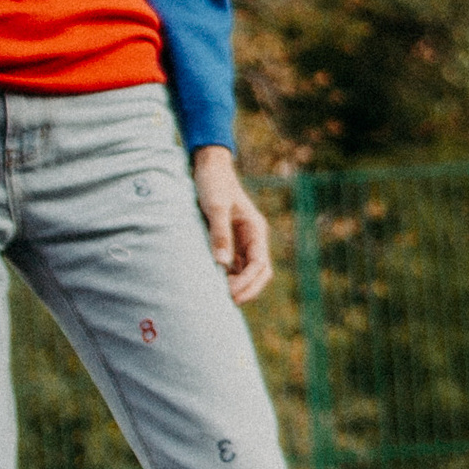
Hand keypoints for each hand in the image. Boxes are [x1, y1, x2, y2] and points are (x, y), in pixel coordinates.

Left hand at [192, 147, 271, 305]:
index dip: (248, 282)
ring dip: (239, 285)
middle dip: (248, 289)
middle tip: (227, 302)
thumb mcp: (215, 206)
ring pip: (249, 271)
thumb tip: (221, 263)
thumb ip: (219, 234)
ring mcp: (244, 240)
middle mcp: (254, 237)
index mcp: (256, 229)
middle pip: (260, 273)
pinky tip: (215, 283)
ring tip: (220, 296)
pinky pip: (236, 266)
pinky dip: (230, 277)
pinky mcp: (231, 240)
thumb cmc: (214, 183)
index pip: (260, 264)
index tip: (229, 292)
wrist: (209, 167)